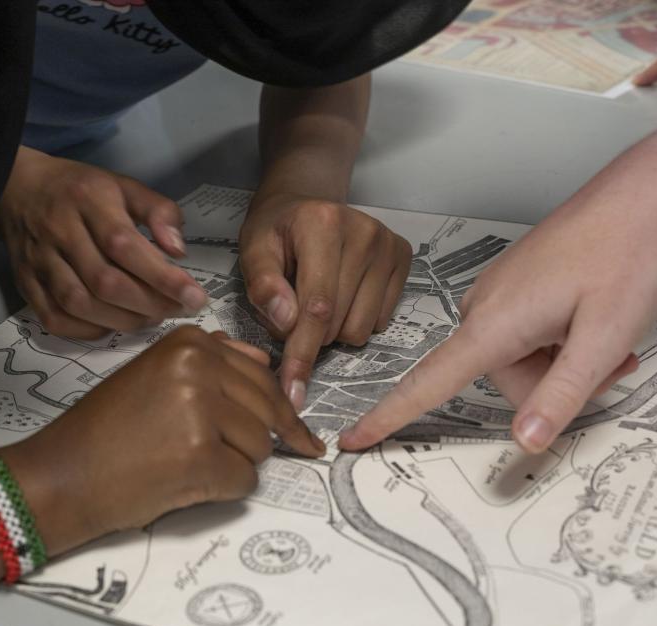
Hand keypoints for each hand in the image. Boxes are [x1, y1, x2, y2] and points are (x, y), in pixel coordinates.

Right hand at [0, 147, 209, 337]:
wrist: (17, 187)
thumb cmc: (81, 190)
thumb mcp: (124, 185)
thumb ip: (158, 211)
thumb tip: (178, 251)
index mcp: (88, 201)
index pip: (126, 246)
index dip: (162, 277)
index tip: (194, 297)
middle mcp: (59, 231)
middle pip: (104, 282)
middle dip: (148, 304)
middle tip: (176, 310)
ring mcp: (38, 261)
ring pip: (79, 304)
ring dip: (122, 320)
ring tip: (150, 318)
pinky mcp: (25, 283)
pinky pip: (54, 318)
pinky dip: (86, 330)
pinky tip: (111, 325)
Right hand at [7, 326, 324, 546]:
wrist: (61, 475)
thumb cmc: (103, 432)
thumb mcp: (154, 376)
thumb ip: (210, 364)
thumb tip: (265, 364)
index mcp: (189, 343)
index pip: (262, 377)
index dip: (279, 412)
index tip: (297, 434)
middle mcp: (199, 366)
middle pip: (268, 412)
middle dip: (252, 441)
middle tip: (216, 458)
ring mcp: (201, 410)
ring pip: (261, 448)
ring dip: (233, 466)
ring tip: (182, 464)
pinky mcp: (201, 456)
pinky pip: (245, 481)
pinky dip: (222, 491)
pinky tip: (182, 484)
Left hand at [238, 192, 411, 408]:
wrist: (306, 204)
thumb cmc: (276, 232)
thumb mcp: (253, 250)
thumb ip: (263, 285)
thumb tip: (286, 322)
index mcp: (322, 224)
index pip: (316, 305)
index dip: (302, 352)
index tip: (292, 391)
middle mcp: (364, 232)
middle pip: (339, 323)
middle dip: (311, 335)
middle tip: (293, 313)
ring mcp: (388, 245)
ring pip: (363, 328)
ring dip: (335, 331)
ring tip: (318, 301)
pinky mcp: (403, 257)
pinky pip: (382, 321)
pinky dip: (357, 320)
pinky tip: (344, 295)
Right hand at [339, 170, 656, 453]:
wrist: (647, 192)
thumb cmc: (628, 255)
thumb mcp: (605, 337)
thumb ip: (562, 395)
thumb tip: (524, 442)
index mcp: (494, 323)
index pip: (428, 383)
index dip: (388, 416)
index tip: (351, 440)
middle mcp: (484, 308)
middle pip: (504, 382)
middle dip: (556, 385)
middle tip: (613, 360)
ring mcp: (500, 294)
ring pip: (522, 362)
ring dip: (566, 363)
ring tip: (613, 337)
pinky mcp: (517, 286)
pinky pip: (528, 337)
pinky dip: (564, 342)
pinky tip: (599, 321)